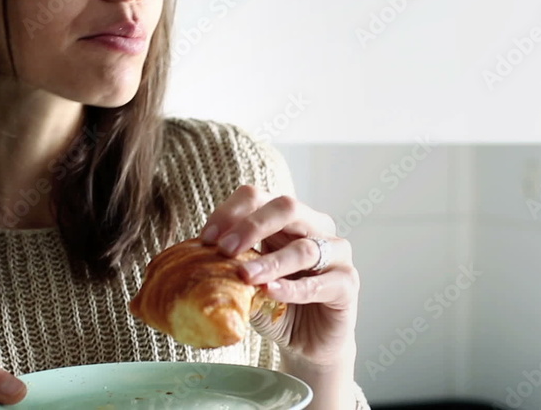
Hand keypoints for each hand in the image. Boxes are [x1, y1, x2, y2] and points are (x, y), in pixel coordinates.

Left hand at [199, 185, 359, 368]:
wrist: (307, 343)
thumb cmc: (275, 306)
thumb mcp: (246, 283)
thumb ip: (228, 266)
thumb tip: (192, 260)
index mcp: (285, 218)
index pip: (257, 197)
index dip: (229, 212)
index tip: (205, 239)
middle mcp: (314, 227)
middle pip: (286, 207)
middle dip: (252, 225)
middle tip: (224, 249)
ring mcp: (336, 253)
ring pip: (304, 247)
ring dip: (270, 262)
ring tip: (245, 276)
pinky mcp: (348, 283)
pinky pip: (320, 282)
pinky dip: (292, 288)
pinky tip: (271, 292)